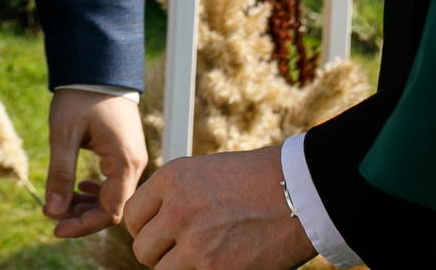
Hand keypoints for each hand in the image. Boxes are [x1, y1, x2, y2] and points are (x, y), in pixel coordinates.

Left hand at [43, 90, 146, 237]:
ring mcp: (133, 157)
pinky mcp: (127, 151)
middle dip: (82, 216)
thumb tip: (52, 211)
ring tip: (60, 203)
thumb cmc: (80, 96)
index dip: (82, 225)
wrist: (97, 65)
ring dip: (87, 204)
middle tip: (53, 216)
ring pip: (113, 195)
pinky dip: (96, 190)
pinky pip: (115, 181)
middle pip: (112, 207)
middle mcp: (136, 163)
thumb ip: (60, 174)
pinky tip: (78, 187)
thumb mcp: (64, 134)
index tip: (56, 228)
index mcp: (125, 162)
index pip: (109, 212)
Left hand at [123, 145, 314, 269]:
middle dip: (161, 254)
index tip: (162, 236)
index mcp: (172, 179)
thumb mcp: (208, 174)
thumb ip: (178, 196)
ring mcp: (195, 243)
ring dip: (178, 268)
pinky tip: (222, 263)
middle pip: (143, 249)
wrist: (303, 192)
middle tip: (185, 251)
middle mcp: (177, 209)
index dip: (146, 230)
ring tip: (205, 259)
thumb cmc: (261, 182)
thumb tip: (158, 225)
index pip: (132, 217)